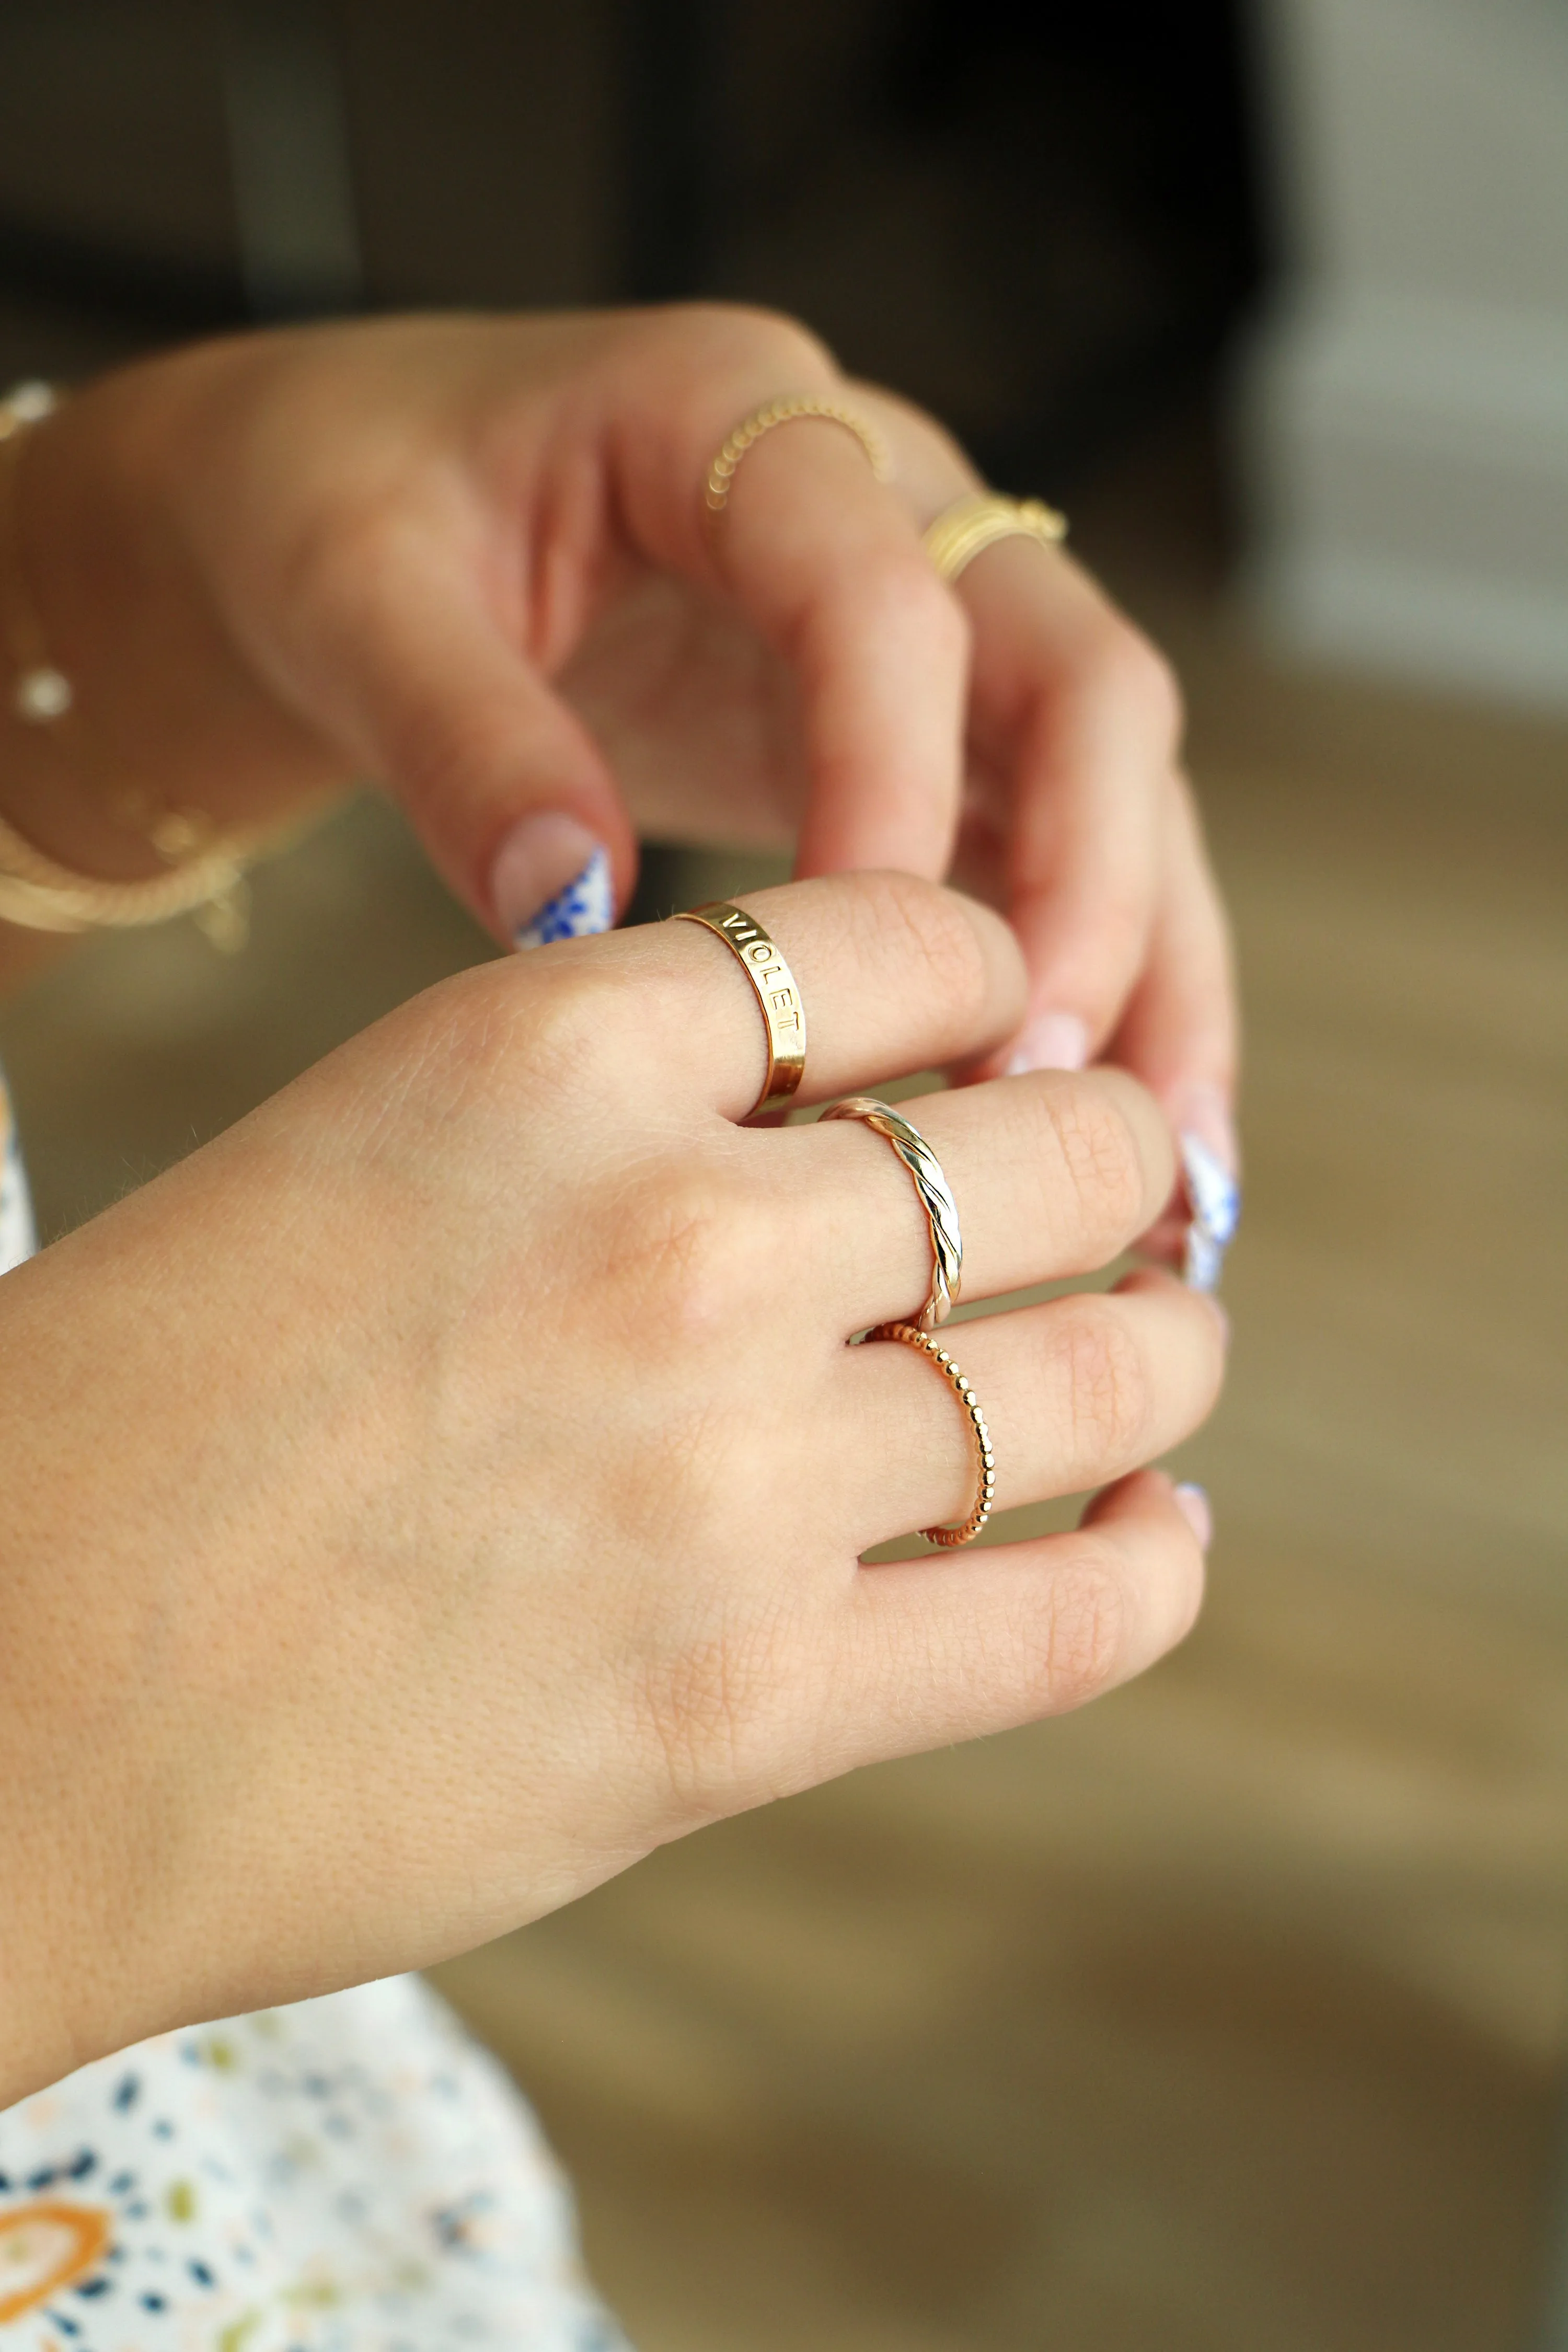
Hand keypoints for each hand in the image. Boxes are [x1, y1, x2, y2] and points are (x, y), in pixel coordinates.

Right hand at [0, 874, 1223, 2102]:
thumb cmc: (138, 1415)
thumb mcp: (364, 1153)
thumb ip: (601, 1125)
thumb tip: (821, 1131)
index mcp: (546, 1049)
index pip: (912, 939)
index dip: (986, 990)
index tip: (991, 1049)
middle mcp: (675, 1238)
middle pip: (1056, 1145)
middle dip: (1108, 1160)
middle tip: (1105, 1197)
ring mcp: (730, 1484)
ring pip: (1109, 1371)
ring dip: (1160, 1349)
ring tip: (1153, 1353)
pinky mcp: (748, 1711)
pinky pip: (1071, 1618)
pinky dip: (1152, 1569)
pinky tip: (1159, 1531)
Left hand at [13, 307, 1236, 1206]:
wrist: (352, 503)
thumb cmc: (345, 516)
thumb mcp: (355, 594)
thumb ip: (457, 736)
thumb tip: (569, 915)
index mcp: (738, 417)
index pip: (886, 595)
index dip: (899, 775)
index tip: (872, 962)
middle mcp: (884, 501)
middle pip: (1077, 676)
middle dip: (1091, 887)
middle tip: (1047, 1092)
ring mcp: (926, 617)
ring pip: (1107, 783)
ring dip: (1147, 969)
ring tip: (1169, 1178)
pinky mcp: (924, 732)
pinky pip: (1046, 853)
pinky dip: (1099, 991)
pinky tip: (1116, 1144)